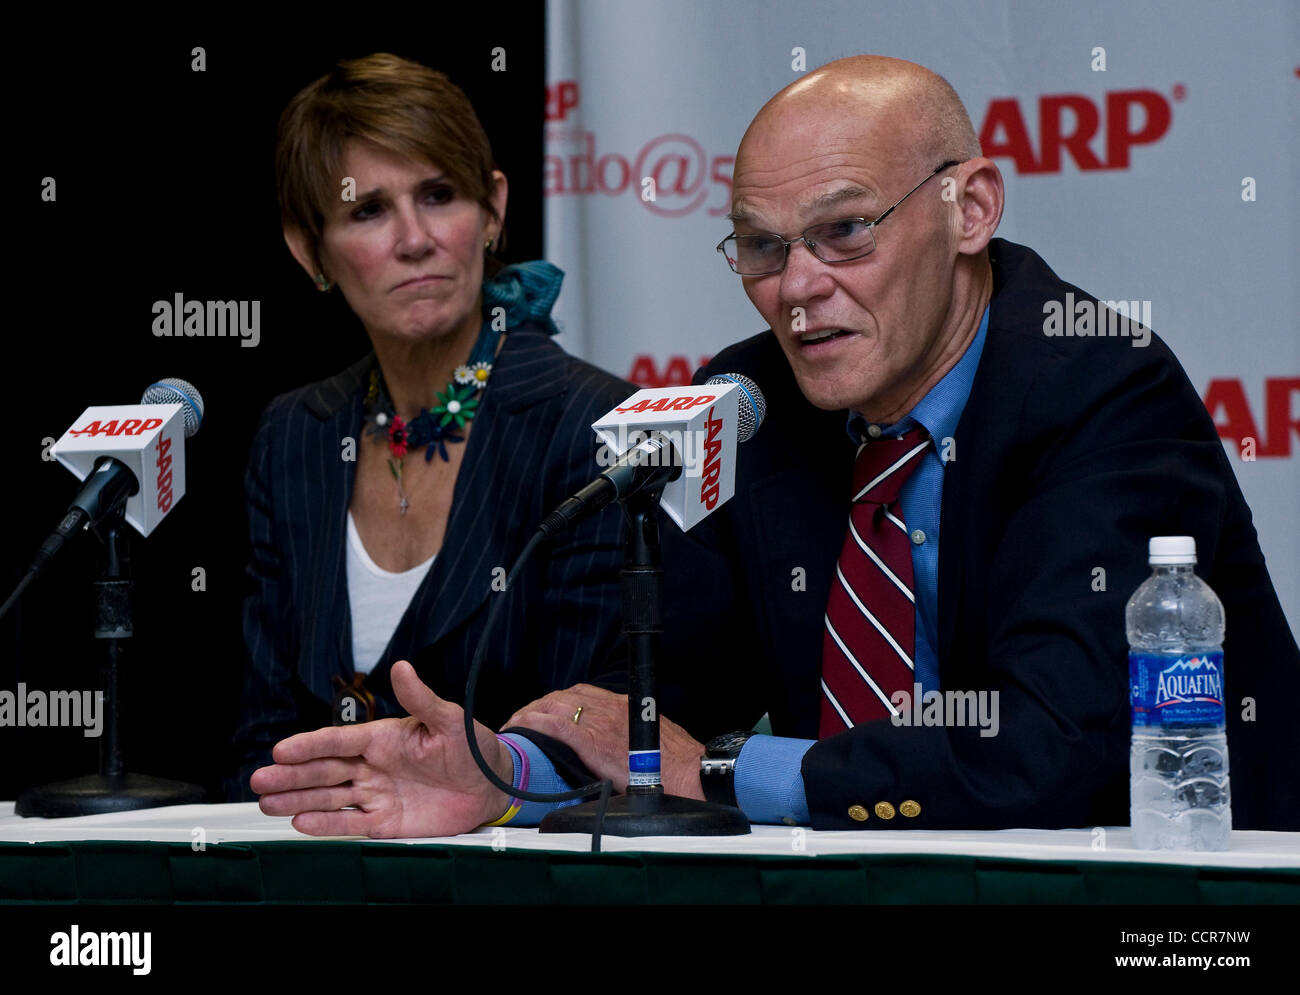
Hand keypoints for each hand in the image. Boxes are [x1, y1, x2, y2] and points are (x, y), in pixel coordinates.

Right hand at [251, 660, 513, 837]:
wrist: (491, 784)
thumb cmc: (471, 747)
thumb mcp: (448, 719)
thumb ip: (421, 699)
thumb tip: (401, 667)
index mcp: (383, 738)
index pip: (338, 741)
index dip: (309, 745)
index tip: (282, 750)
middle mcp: (372, 766)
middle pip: (324, 771)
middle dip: (291, 776)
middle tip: (260, 779)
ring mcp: (376, 794)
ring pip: (329, 798)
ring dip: (298, 801)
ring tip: (267, 803)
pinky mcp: (385, 822)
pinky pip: (350, 824)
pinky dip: (326, 825)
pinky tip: (300, 824)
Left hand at [506, 684, 705, 799]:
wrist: (688, 772)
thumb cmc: (675, 763)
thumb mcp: (649, 738)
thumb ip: (631, 736)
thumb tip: (619, 748)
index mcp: (623, 705)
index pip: (582, 694)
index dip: (558, 701)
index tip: (545, 711)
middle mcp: (610, 708)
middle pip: (563, 696)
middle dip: (539, 706)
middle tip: (523, 720)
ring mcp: (601, 723)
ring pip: (555, 706)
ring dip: (532, 714)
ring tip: (517, 726)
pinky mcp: (594, 742)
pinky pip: (557, 725)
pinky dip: (536, 724)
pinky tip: (523, 728)